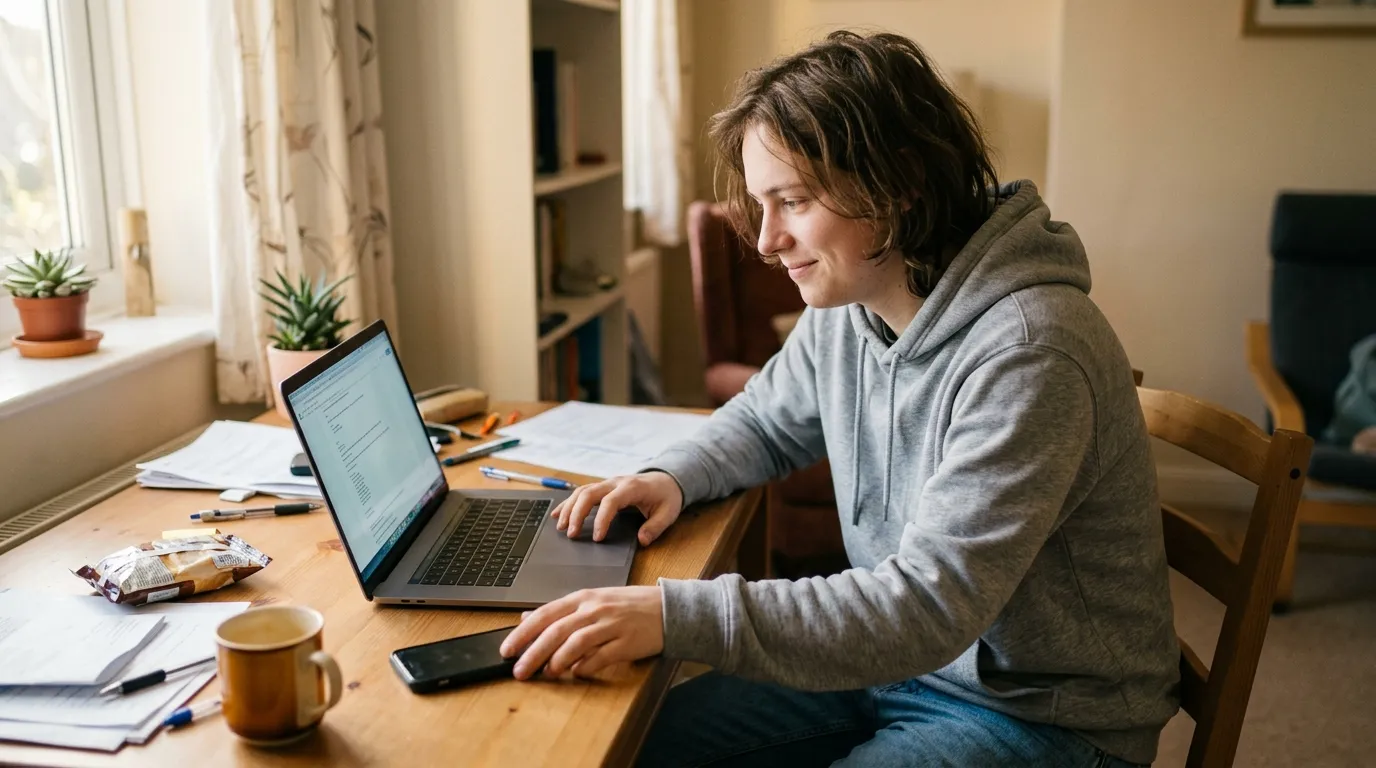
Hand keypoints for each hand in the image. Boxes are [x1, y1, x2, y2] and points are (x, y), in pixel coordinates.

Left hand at [499, 586, 663, 679]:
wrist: (668, 608)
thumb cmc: (629, 606)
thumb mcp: (593, 600)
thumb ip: (561, 611)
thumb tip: (526, 618)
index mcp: (583, 597)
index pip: (545, 614)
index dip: (523, 633)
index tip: (507, 649)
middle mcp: (595, 609)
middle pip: (557, 631)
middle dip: (533, 653)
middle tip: (519, 671)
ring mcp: (612, 625)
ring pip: (577, 642)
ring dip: (558, 661)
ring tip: (546, 673)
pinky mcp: (627, 642)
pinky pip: (601, 656)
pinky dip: (586, 666)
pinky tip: (576, 673)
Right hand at [554, 471, 683, 545]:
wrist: (667, 479)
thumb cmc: (666, 496)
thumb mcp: (668, 513)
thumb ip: (655, 527)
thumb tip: (642, 540)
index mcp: (631, 488)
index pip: (610, 502)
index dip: (602, 519)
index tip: (597, 538)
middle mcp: (615, 482)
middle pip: (589, 494)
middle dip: (577, 513)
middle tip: (571, 534)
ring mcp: (607, 483)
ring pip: (582, 492)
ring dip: (569, 508)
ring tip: (561, 527)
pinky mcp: (603, 487)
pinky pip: (582, 492)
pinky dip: (568, 502)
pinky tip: (558, 514)